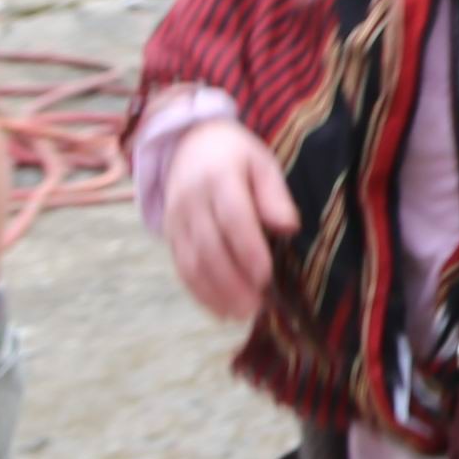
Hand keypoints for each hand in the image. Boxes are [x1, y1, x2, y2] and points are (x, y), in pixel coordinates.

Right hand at [158, 116, 301, 323]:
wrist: (189, 143)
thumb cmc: (236, 156)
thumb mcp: (262, 163)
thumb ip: (275, 195)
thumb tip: (289, 227)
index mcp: (219, 177)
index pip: (233, 218)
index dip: (248, 250)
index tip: (266, 277)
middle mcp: (191, 200)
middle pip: (209, 246)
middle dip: (232, 281)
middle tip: (256, 307)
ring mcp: (176, 219)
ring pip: (191, 262)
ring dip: (215, 293)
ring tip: (240, 315)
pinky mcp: (170, 234)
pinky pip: (181, 266)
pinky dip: (199, 292)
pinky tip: (219, 310)